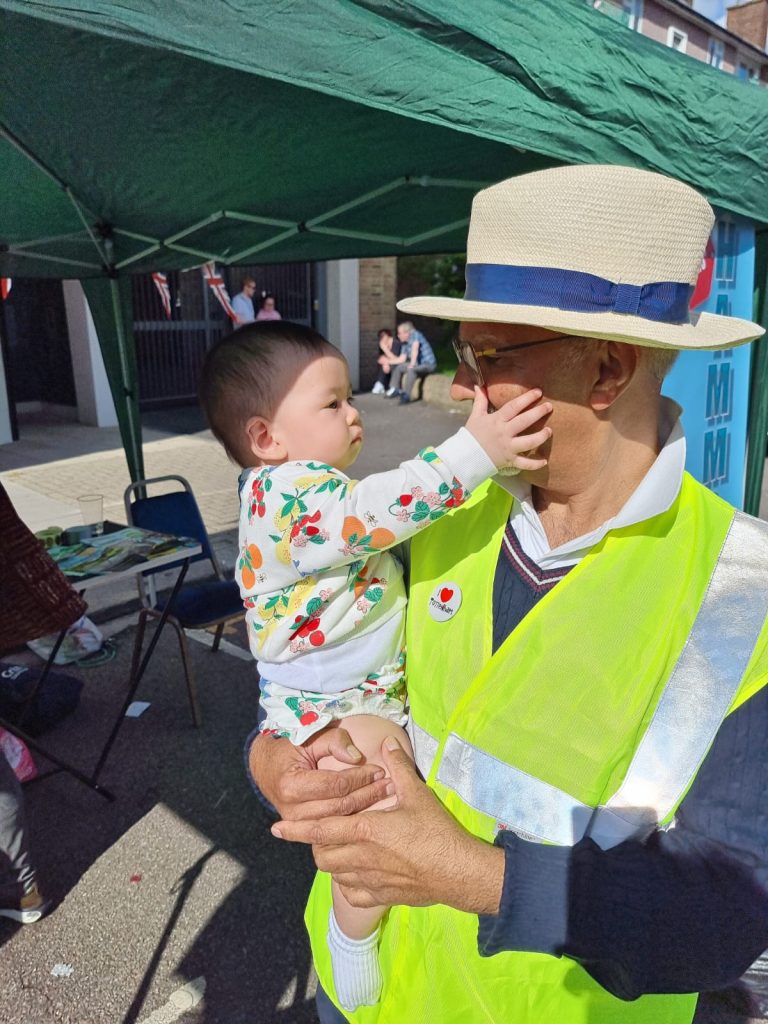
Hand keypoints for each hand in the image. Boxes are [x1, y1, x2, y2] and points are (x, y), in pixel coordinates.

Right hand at [248, 727, 391, 820]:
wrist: (266, 766)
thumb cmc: (290, 746)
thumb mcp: (310, 736)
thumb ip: (334, 741)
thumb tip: (357, 757)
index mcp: (291, 785)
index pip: (335, 785)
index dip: (359, 778)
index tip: (379, 769)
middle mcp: (292, 811)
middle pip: (340, 807)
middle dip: (368, 794)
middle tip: (391, 784)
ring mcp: (298, 824)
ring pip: (339, 822)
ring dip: (365, 808)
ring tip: (387, 794)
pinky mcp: (305, 830)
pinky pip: (333, 828)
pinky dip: (354, 819)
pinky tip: (373, 809)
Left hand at [271, 736, 503, 912]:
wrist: (458, 871)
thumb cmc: (437, 831)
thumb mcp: (417, 793)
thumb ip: (398, 766)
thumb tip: (387, 742)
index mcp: (364, 830)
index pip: (320, 829)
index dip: (296, 829)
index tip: (276, 828)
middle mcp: (361, 857)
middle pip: (322, 854)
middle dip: (317, 843)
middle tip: (325, 831)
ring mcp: (370, 880)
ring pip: (334, 874)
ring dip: (332, 861)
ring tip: (341, 848)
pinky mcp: (382, 896)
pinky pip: (351, 893)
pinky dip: (347, 883)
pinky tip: (357, 872)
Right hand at [466, 386, 551, 471]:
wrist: (465, 457)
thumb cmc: (471, 435)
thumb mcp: (475, 416)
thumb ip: (480, 400)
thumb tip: (478, 385)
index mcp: (496, 420)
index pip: (513, 406)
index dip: (526, 398)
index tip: (538, 392)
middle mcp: (504, 433)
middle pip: (524, 421)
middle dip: (538, 413)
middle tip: (549, 406)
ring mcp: (508, 448)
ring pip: (528, 442)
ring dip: (540, 437)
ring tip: (549, 431)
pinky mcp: (509, 461)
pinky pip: (524, 464)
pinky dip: (535, 464)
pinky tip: (545, 461)